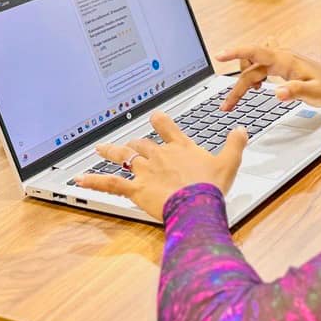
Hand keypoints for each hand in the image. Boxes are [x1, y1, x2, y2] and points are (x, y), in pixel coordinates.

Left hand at [75, 112, 247, 220]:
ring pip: (124, 157)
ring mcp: (145, 171)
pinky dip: (94, 181)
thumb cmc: (211, 186)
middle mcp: (159, 155)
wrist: (197, 204)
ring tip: (101, 149)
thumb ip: (234, 144)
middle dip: (135, 143)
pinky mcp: (135, 188)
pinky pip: (110, 183)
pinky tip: (79, 180)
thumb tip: (241, 130)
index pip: (166, 127)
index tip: (155, 117)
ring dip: (111, 152)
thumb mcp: (229, 162)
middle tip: (130, 143)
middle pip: (142, 143)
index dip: (159, 121)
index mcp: (180, 148)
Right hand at [216, 42, 320, 110]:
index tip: (219, 55)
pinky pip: (258, 67)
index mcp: (284, 60)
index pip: (255, 52)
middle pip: (249, 68)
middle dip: (236, 86)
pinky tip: (256, 87)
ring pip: (251, 66)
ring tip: (244, 95)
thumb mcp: (314, 92)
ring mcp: (278, 59)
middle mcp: (279, 56)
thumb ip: (295, 91)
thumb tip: (277, 93)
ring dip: (243, 79)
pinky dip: (252, 76)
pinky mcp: (279, 64)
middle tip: (227, 106)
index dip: (236, 52)